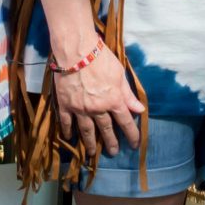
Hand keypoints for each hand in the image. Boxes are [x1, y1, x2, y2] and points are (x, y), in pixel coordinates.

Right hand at [51, 42, 143, 160]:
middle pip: (106, 129)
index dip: (132, 134)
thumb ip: (128, 94)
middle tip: (114, 152)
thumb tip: (139, 110)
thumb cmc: (101, 58)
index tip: (135, 144)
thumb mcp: (119, 74)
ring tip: (92, 153)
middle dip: (111, 142)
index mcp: (114, 100)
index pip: (125, 122)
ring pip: (87, 131)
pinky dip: (68, 131)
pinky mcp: (65, 105)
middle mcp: (98, 108)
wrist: (76, 50)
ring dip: (91, 144)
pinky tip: (70, 138)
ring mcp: (80, 109)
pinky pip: (66, 122)